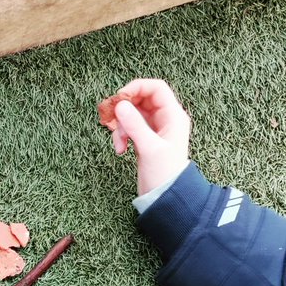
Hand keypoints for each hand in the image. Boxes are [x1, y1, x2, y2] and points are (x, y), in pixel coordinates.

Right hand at [105, 79, 191, 195]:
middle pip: (141, 100)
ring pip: (132, 115)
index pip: (156, 88)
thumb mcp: (149, 148)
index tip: (119, 98)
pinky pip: (130, 128)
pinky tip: (120, 150)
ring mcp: (154, 129)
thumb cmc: (164, 174)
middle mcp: (165, 119)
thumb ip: (135, 125)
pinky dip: (122, 135)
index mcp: (173, 116)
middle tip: (112, 121)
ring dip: (121, 127)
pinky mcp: (145, 139)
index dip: (137, 88)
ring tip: (119, 144)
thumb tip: (120, 105)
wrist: (165, 197)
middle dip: (125, 111)